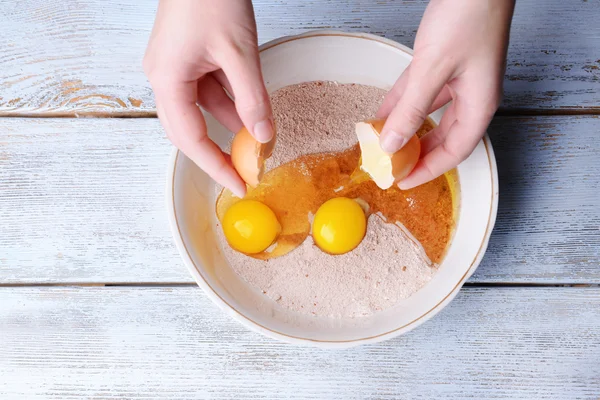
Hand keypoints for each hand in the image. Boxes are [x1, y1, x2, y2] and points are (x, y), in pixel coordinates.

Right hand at [144, 0, 273, 196]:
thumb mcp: (239, 53)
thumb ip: (252, 98)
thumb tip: (264, 136)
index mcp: (167, 80)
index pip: (191, 139)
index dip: (216, 166)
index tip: (237, 184)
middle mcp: (164, 78)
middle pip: (188, 130)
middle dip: (217, 152)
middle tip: (243, 172)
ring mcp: (173, 68)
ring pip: (200, 111)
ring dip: (227, 125)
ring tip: (255, 141)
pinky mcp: (185, 59)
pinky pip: (206, 92)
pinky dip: (228, 104)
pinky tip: (248, 111)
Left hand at [378, 0, 514, 188]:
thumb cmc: (469, 16)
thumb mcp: (433, 69)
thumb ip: (411, 109)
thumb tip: (391, 143)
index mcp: (479, 104)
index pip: (454, 152)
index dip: (429, 171)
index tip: (404, 182)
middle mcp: (472, 96)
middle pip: (443, 137)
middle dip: (416, 154)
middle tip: (391, 167)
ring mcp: (459, 80)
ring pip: (429, 116)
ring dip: (406, 129)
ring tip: (382, 143)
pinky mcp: (445, 64)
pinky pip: (420, 93)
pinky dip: (402, 104)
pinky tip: (383, 112)